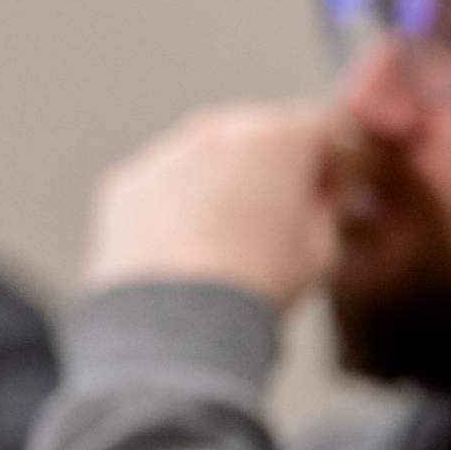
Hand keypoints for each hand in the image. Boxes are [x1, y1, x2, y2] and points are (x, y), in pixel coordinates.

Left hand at [81, 101, 337, 309]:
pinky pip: (158, 186)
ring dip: (214, 184)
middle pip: (255, 136)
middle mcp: (217, 128)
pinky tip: (178, 252)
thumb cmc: (259, 285)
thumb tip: (313, 195)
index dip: (327, 163)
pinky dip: (169, 208)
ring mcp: (163, 153)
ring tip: (219, 245)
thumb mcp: (321, 250)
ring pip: (201, 159)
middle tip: (268, 221)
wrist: (176, 321)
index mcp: (278, 136)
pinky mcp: (122, 183)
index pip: (318, 128)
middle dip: (266, 168)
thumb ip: (324, 206)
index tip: (323, 196)